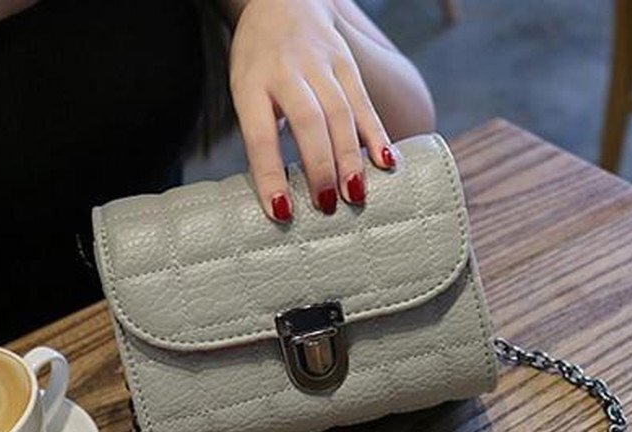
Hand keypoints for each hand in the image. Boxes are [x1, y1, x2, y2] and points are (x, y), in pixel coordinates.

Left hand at [229, 0, 396, 221]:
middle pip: (309, 122)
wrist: (283, 2)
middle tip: (326, 206)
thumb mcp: (245, 92)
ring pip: (341, 114)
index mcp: (251, 84)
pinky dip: (376, 134)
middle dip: (320, 167)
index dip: (271, 176)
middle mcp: (286, 70)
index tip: (282, 211)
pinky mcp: (346, 63)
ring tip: (356, 196)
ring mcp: (320, 63)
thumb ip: (260, 134)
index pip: (260, 136)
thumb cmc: (258, 63)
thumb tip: (279, 192)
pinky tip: (387, 162)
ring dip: (350, 159)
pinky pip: (363, 102)